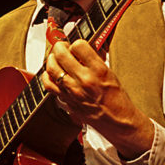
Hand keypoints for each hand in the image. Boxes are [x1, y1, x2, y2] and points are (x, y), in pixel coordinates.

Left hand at [42, 40, 153, 158]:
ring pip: (51, 68)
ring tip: (56, 58)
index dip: (76, 43)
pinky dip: (47, 76)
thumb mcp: (111, 74)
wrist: (117, 121)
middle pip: (61, 54)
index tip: (77, 46)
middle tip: (62, 47)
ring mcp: (73, 91)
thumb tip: (84, 49)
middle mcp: (84, 80)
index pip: (79, 45)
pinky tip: (51, 73)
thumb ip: (96, 60)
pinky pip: (49, 84)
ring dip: (51, 59)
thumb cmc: (117, 100)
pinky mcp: (67, 100)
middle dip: (60, 46)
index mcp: (99, 70)